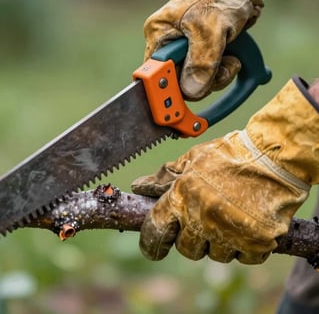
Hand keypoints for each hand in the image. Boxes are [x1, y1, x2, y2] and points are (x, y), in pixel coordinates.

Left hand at [132, 77, 318, 263]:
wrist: (273, 157)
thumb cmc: (229, 154)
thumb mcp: (192, 159)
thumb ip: (164, 177)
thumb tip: (139, 187)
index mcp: (182, 197)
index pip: (155, 231)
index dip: (151, 243)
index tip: (155, 245)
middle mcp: (202, 219)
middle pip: (187, 249)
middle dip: (192, 238)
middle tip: (205, 218)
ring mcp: (230, 233)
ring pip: (216, 255)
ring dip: (220, 241)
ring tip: (230, 215)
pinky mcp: (256, 243)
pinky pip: (243, 257)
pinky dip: (246, 245)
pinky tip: (248, 222)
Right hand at [144, 0, 299, 99]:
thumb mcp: (210, 30)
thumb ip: (200, 62)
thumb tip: (191, 92)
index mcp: (159, 34)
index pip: (155, 72)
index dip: (168, 87)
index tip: (182, 99)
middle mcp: (167, 44)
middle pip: (176, 81)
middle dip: (202, 81)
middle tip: (222, 69)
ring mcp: (183, 51)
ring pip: (193, 82)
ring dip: (217, 77)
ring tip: (231, 60)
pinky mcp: (199, 55)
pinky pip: (206, 77)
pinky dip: (221, 73)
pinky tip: (231, 59)